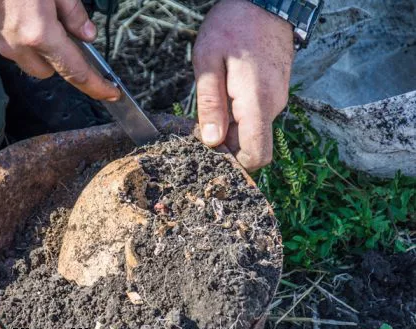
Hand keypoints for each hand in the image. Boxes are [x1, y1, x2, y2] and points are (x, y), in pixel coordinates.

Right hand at [0, 0, 120, 100]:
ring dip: (40, 50)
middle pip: (50, 71)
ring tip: (37, 17)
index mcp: (40, 34)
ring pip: (31, 63)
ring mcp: (0, 46)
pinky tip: (20, 15)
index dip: (96, 86)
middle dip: (61, 57)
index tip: (110, 93)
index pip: (76, 71)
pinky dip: (22, 41)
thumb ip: (73, 12)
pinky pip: (12, 50)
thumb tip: (87, 35)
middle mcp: (20, 47)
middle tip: (63, 30)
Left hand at [193, 0, 293, 171]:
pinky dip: (237, 117)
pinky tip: (223, 98)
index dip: (234, 164)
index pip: (257, 155)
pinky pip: (255, 118)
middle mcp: (272, 106)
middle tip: (200, 127)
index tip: (210, 153)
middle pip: (251, 147)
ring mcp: (276, 100)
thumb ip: (210, 103)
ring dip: (229, 129)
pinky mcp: (274, 94)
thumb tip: (211, 141)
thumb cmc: (233, 26)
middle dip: (225, 146)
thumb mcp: (208, 61)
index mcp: (256, 102)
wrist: (264, 2)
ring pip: (252, 132)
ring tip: (210, 106)